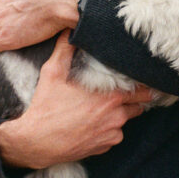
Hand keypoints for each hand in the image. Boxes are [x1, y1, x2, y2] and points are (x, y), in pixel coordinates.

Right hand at [0, 31, 151, 168]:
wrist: (34, 143)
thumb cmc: (45, 107)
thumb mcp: (52, 73)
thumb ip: (65, 50)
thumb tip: (69, 29)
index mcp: (110, 97)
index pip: (142, 90)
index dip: (143, 85)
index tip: (142, 81)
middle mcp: (116, 117)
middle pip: (138, 107)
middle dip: (133, 101)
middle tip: (123, 94)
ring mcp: (111, 135)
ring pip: (124, 122)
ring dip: (118, 116)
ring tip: (101, 109)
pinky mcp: (103, 148)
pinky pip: (113, 136)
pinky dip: (107, 131)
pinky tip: (92, 124)